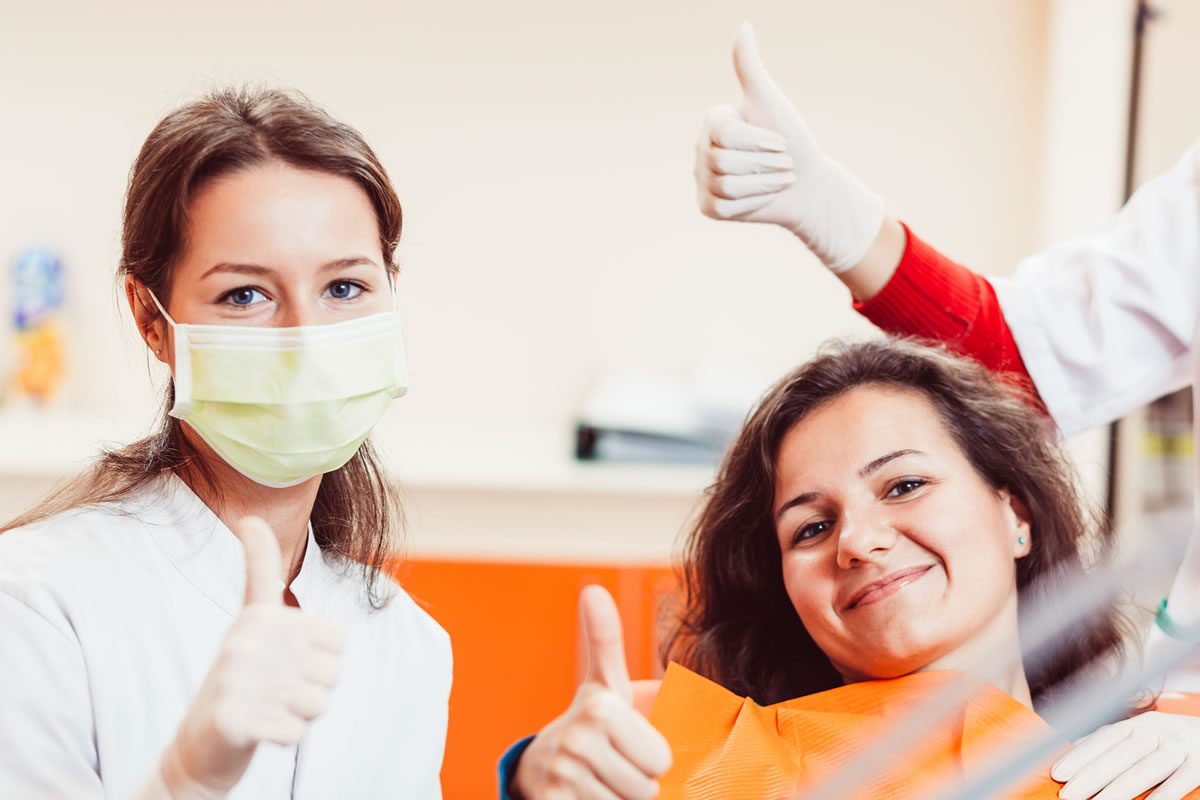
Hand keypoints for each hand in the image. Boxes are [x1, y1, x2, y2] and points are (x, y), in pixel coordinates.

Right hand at [158, 517, 346, 798]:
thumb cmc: (241, 678)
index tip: (288, 660)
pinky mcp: (235, 720)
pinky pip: (297, 733)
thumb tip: (249, 518)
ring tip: (267, 709)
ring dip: (300, 714)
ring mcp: (238, 680)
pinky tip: (259, 732)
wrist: (199, 745)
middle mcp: (246, 641)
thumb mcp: (251, 620)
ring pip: (318, 703)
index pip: (339, 639)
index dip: (324, 658)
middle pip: (333, 673)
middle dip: (313, 691)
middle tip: (275, 692)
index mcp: (258, 616)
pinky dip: (285, 738)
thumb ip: (259, 571)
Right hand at [513, 585, 671, 798]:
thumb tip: (592, 589)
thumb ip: (606, 637)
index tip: (629, 743)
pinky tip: (587, 796)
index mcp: (600, 708)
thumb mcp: (603, 681)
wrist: (541, 765)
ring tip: (601, 780)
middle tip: (615, 764)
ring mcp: (562, 776)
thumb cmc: (589, 722)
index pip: (661, 760)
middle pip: (647, 788)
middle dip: (638, 783)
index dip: (653, 758)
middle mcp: (577, 740)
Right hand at [694, 22, 883, 271]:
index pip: (725, 135)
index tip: (781, 142)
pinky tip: (763, 197)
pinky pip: (725, 207)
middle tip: (783, 163)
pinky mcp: (708, 208)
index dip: (759, 142)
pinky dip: (752, 204)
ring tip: (778, 179)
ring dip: (763, 184)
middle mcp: (700, 150)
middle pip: (724, 161)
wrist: (805, 183)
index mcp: (713, 122)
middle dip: (764, 164)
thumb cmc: (791, 138)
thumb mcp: (771, 102)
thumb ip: (750, 69)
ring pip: (726, 186)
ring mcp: (702, 180)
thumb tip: (743, 26)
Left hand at [1052, 711, 1199, 799]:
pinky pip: (1182, 780)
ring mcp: (1182, 747)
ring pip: (1149, 767)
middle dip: (1093, 775)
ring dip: (1121, 788)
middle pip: (1122, 753)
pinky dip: (1164, 794)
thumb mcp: (1140, 736)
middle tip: (1068, 794)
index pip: (1105, 738)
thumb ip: (1109, 744)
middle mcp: (1159, 731)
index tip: (1058, 774)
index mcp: (1139, 724)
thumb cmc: (1168, 742)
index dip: (1081, 755)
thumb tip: (1070, 753)